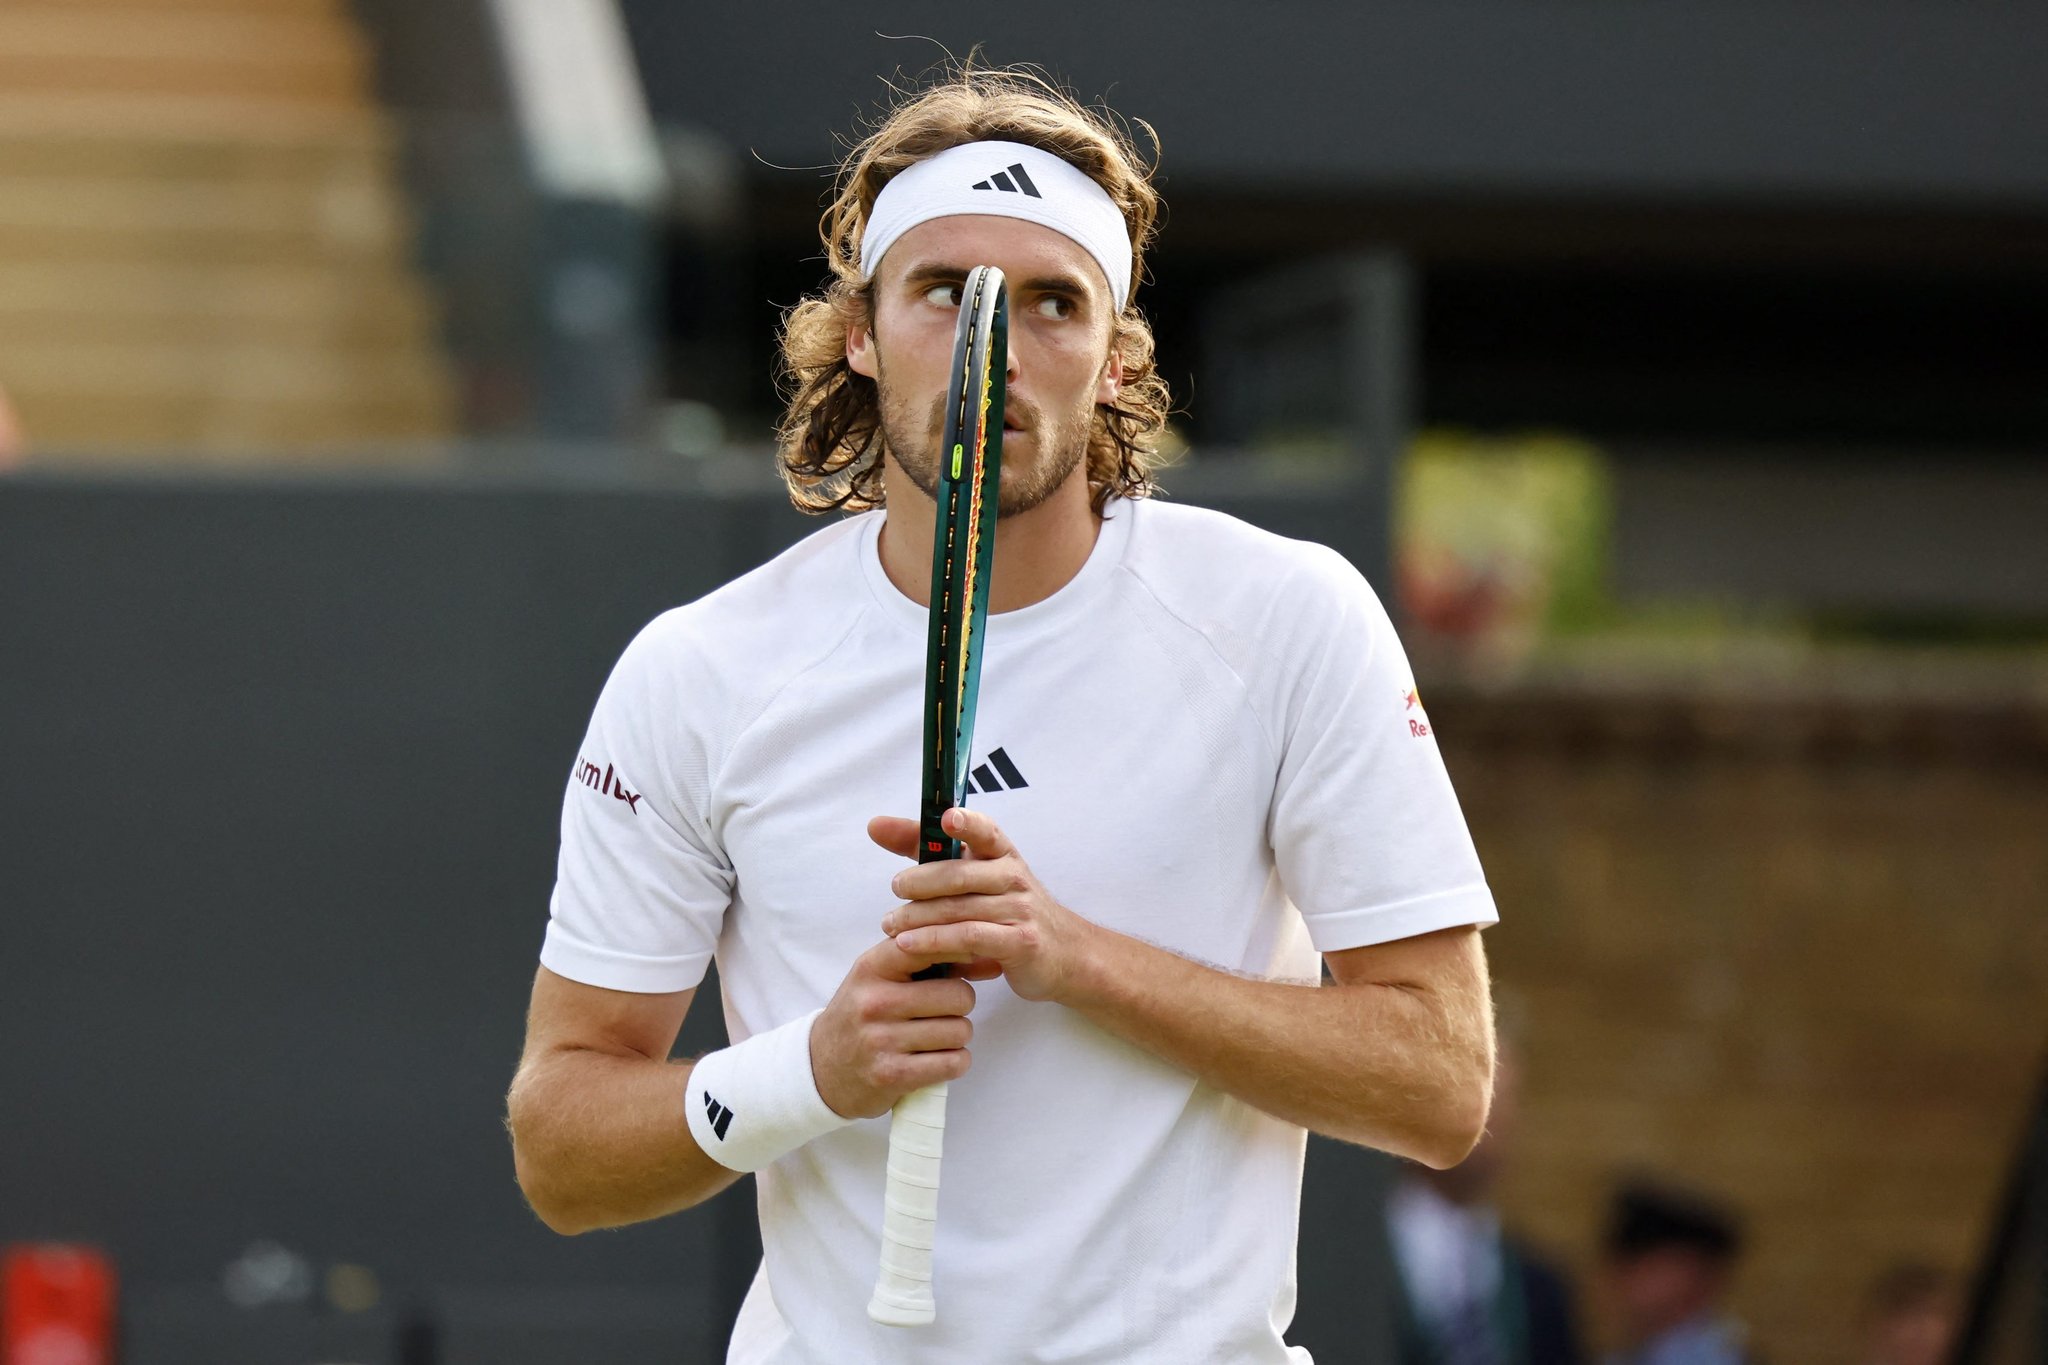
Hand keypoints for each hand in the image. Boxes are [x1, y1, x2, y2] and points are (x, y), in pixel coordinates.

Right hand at [809, 935, 975, 1119]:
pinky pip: (953, 1063)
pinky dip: (955, 1062)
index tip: (969, 960)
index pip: (927, 945)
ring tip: (937, 1037)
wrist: (820, 1068)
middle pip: (959, 995)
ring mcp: (881, 1040)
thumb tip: (991, 958)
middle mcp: (874, 1001)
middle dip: (961, 1005)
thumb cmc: (862, 1015)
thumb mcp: (878, 977)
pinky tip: (938, 1059)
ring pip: (960, 1031)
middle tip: (944, 1012)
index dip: (959, 951)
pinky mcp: (892, 1075)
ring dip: (958, 1037)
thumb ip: (924, 960)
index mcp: (872, 968)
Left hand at [868, 808, 1090, 1003]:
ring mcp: (1020, 910)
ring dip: (918, 918)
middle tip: (895, 888)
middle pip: (960, 874)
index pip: (986, 831)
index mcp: (1002, 855)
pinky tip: (909, 945)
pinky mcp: (1020, 943)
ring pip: (959, 910)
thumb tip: (876, 825)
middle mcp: (1013, 878)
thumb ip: (926, 849)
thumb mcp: (976, 876)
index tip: (947, 818)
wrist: (1065, 954)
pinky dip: (935, 941)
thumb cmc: (1009, 909)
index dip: (968, 823)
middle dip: (921, 881)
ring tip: (890, 925)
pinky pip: (970, 939)